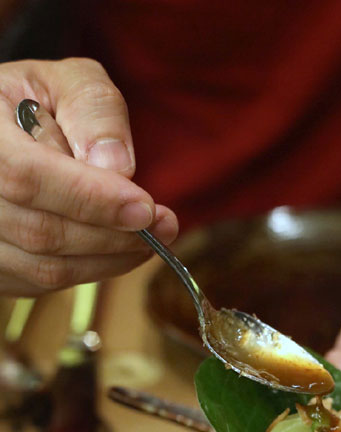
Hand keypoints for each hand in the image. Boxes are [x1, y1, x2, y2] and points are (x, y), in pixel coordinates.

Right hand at [0, 58, 177, 295]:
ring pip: (43, 267)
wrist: (1, 128)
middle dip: (113, 235)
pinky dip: (90, 271)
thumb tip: (116, 166)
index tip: (146, 207)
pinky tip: (118, 249)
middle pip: (39, 232)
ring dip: (109, 259)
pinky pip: (41, 283)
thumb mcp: (64, 81)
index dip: (91, 199)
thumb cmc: (34, 101)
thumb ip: (93, 110)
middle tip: (165, 226)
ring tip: (151, 238)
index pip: (26, 176)